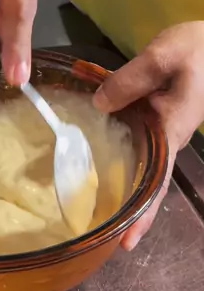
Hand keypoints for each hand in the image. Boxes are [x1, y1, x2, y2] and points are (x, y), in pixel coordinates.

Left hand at [94, 22, 203, 249]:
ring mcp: (168, 129)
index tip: (127, 241)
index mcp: (174, 129)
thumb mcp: (161, 57)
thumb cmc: (196, 50)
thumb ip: (128, 81)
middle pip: (153, 183)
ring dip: (128, 187)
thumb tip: (99, 105)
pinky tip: (102, 156)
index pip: (158, 181)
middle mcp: (172, 137)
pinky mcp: (161, 117)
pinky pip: (143, 145)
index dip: (144, 212)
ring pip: (147, 167)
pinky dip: (124, 155)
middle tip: (106, 237)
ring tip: (97, 205)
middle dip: (133, 211)